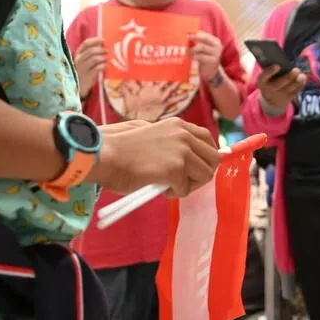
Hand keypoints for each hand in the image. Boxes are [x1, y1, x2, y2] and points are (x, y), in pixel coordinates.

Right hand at [72, 36, 105, 95]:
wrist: (79, 86)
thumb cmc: (84, 71)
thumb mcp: (85, 61)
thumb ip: (91, 53)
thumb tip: (104, 45)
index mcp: (78, 54)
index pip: (86, 43)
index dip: (96, 40)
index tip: (103, 40)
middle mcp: (79, 60)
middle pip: (92, 50)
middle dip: (102, 50)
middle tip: (108, 51)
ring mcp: (82, 68)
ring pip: (95, 58)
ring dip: (103, 57)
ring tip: (107, 59)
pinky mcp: (88, 76)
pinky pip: (98, 68)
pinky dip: (103, 65)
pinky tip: (106, 66)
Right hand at [88, 117, 219, 196]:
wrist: (105, 155)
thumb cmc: (122, 150)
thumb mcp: (154, 136)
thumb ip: (173, 143)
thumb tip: (191, 160)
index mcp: (179, 125)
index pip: (208, 139)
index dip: (205, 157)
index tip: (196, 169)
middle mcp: (184, 135)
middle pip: (214, 159)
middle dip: (201, 174)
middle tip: (182, 182)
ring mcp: (181, 152)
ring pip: (205, 176)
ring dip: (189, 185)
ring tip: (169, 185)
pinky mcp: (175, 169)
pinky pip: (185, 190)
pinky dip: (173, 194)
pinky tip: (158, 187)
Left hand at [190, 31, 221, 80]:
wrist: (211, 72)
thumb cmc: (204, 58)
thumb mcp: (202, 49)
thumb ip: (197, 43)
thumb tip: (185, 36)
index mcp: (214, 40)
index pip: (204, 34)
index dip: (195, 33)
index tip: (186, 32)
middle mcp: (217, 45)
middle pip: (204, 38)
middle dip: (194, 37)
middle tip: (186, 37)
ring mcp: (216, 53)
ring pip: (202, 47)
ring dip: (192, 48)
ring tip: (187, 50)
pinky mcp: (213, 60)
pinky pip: (201, 56)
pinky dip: (194, 56)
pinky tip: (191, 57)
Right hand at [256, 65, 305, 112]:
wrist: (270, 99)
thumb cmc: (269, 81)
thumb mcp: (267, 76)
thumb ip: (272, 68)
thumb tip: (283, 60)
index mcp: (262, 81)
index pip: (263, 76)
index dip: (270, 71)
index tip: (278, 65)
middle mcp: (269, 89)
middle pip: (280, 83)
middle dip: (289, 76)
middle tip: (296, 69)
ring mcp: (278, 95)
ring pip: (290, 88)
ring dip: (297, 81)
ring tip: (302, 75)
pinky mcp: (287, 99)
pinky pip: (295, 91)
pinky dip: (301, 84)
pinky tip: (303, 78)